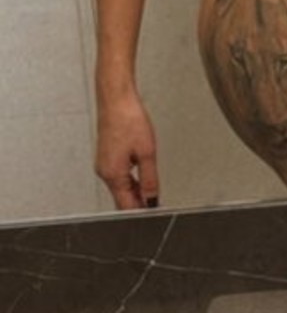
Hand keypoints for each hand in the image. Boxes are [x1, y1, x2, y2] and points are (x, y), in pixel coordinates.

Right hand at [95, 90, 159, 210]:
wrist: (116, 99)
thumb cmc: (128, 119)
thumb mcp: (147, 152)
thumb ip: (150, 179)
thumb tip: (152, 199)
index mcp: (113, 174)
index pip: (126, 205)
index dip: (141, 212)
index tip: (153, 214)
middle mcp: (104, 171)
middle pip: (122, 197)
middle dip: (139, 202)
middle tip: (156, 202)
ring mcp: (104, 164)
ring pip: (120, 186)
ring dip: (136, 190)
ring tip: (152, 188)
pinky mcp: (106, 156)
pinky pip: (118, 175)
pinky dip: (130, 178)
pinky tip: (142, 173)